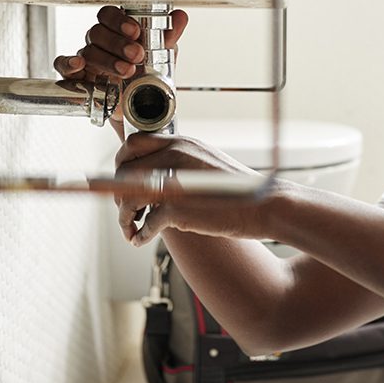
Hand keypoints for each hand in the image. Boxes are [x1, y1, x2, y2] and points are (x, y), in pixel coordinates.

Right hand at [52, 5, 188, 131]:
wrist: (141, 110)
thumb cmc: (147, 76)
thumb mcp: (162, 56)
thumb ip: (168, 36)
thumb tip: (180, 16)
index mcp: (117, 31)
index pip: (109, 15)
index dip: (119, 20)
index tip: (135, 31)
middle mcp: (100, 42)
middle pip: (97, 32)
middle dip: (118, 43)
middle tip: (136, 55)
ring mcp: (87, 59)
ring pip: (88, 51)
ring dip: (107, 60)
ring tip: (127, 71)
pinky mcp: (78, 78)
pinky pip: (64, 66)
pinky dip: (68, 63)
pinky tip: (80, 65)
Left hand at [114, 133, 270, 245]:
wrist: (265, 205)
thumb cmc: (238, 190)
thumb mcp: (206, 163)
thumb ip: (181, 162)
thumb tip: (155, 173)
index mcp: (182, 142)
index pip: (133, 144)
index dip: (121, 163)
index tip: (122, 181)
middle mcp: (175, 156)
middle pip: (124, 171)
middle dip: (117, 193)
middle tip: (127, 211)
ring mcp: (175, 181)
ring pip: (128, 196)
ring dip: (124, 217)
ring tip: (131, 229)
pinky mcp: (178, 208)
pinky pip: (146, 222)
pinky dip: (139, 233)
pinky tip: (141, 240)